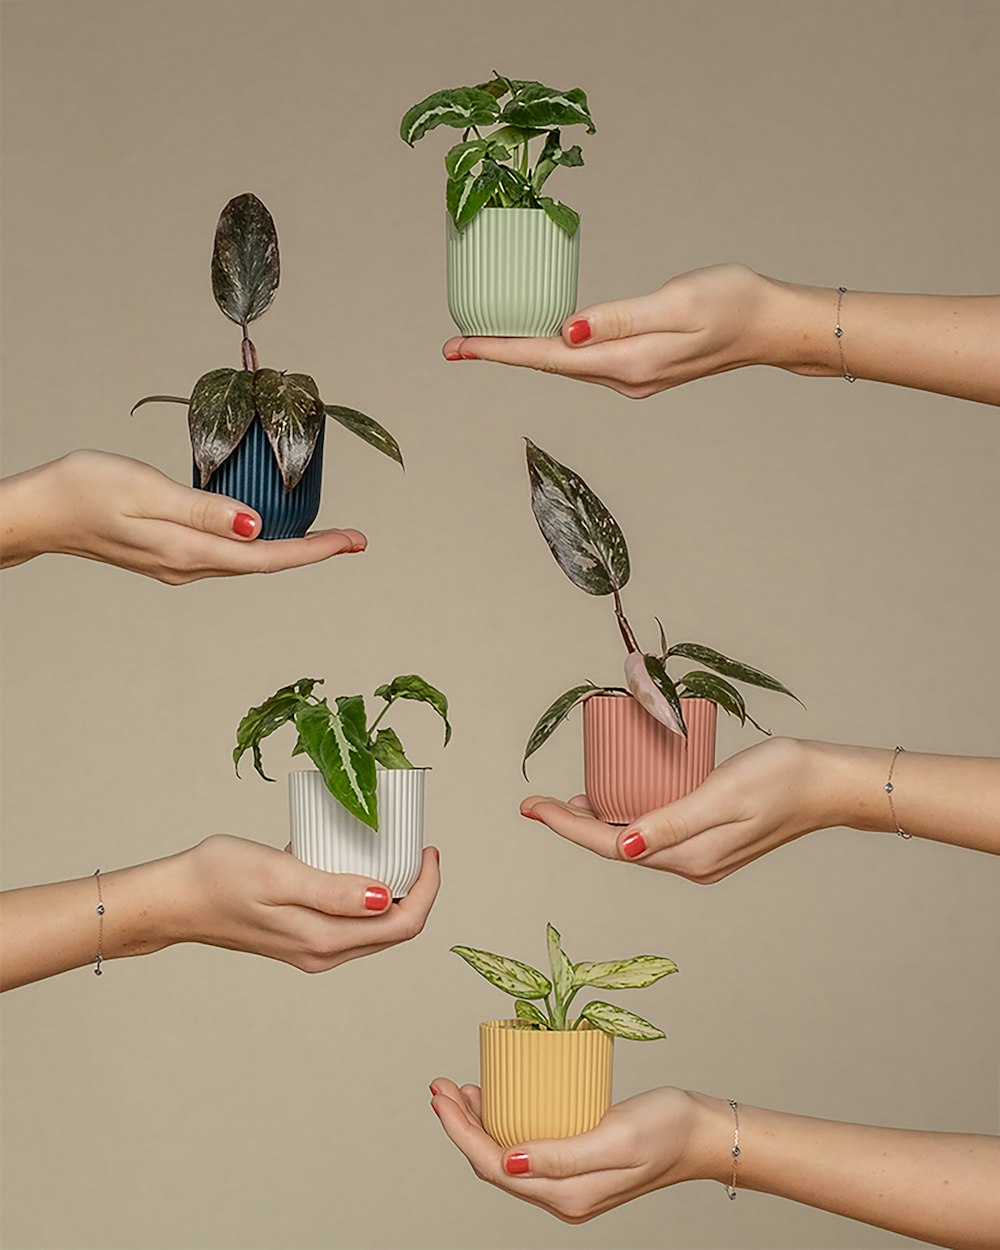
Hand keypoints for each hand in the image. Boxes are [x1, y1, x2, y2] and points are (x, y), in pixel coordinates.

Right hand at [0, 450, 365, 582]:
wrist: (39, 512)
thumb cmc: (84, 490)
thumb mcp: (148, 491)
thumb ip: (204, 511)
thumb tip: (255, 527)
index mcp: (189, 552)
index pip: (268, 557)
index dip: (315, 551)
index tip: (353, 541)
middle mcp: (188, 566)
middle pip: (264, 564)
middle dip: (313, 552)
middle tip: (354, 539)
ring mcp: (178, 565)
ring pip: (246, 562)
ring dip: (287, 550)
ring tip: (324, 537)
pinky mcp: (167, 557)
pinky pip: (225, 556)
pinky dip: (256, 546)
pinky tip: (265, 532)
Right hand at [169, 836, 440, 970]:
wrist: (174, 898)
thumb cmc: (219, 878)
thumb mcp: (280, 873)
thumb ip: (332, 890)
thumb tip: (383, 897)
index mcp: (324, 940)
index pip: (402, 924)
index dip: (427, 888)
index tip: (428, 850)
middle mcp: (323, 953)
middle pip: (393, 930)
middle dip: (416, 890)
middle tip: (416, 848)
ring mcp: (310, 949)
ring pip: (372, 928)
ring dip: (392, 894)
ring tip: (393, 852)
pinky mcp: (298, 938)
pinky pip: (348, 922)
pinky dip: (362, 895)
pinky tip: (352, 863)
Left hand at [429, 1081, 715, 1222]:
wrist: (702, 1136)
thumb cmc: (666, 1129)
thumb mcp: (615, 1137)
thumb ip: (561, 1155)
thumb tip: (507, 1160)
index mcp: (565, 1195)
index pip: (493, 1165)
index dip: (460, 1132)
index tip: (441, 1095)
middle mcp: (562, 1196)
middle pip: (493, 1163)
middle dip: (461, 1125)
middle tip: (440, 1085)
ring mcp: (569, 1184)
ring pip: (506, 1157)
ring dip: (479, 1125)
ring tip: (462, 1090)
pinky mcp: (576, 1166)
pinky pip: (527, 1150)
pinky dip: (505, 1125)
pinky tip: (501, 1101)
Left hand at [443, 263, 786, 398]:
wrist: (773, 326)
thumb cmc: (733, 302)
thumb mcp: (676, 301)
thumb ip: (619, 317)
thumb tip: (566, 331)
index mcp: (629, 361)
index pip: (549, 357)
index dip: (501, 351)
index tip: (459, 348)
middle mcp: (626, 378)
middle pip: (549, 367)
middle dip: (502, 354)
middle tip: (455, 345)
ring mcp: (634, 379)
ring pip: (566, 366)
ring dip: (526, 354)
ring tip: (486, 342)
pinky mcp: (642, 370)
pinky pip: (586, 363)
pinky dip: (556, 352)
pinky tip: (542, 340)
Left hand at [521, 737, 840, 883]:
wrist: (829, 783)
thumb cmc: (781, 778)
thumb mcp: (721, 794)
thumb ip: (673, 821)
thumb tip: (623, 846)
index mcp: (689, 856)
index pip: (611, 846)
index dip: (566, 827)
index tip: (532, 808)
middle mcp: (691, 863)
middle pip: (617, 847)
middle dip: (574, 826)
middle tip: (539, 802)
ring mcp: (703, 855)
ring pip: (636, 841)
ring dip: (600, 823)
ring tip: (570, 800)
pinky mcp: (712, 840)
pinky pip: (656, 833)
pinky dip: (630, 816)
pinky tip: (621, 798)